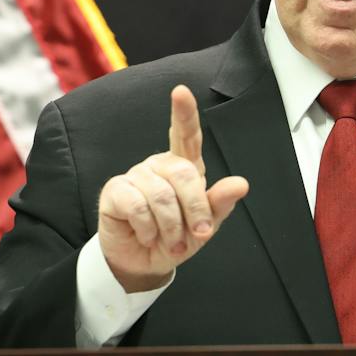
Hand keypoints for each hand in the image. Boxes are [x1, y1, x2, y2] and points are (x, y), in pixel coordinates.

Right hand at [97, 85, 249, 292]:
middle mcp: (159, 166)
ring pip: (160, 195)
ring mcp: (136, 176)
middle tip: (196, 235)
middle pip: (183, 174)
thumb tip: (240, 184)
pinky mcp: (115, 191)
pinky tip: (147, 235)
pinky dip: (148, 229)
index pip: (186, 136)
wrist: (145, 263)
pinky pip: (137, 206)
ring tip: (171, 242)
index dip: (184, 114)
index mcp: (184, 168)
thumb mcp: (204, 226)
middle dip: (194, 210)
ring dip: (171, 228)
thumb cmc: (176, 239)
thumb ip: (220, 204)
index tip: (181, 92)